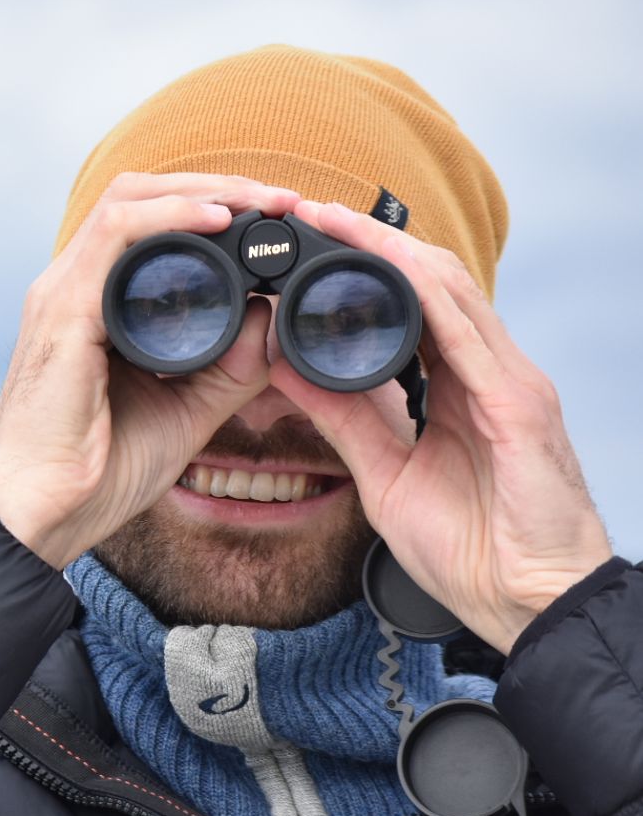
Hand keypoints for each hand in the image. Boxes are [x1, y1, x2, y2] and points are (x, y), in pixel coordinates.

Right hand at [0, 172, 297, 567]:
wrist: (44, 513)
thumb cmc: (97, 471)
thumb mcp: (187, 410)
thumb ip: (232, 367)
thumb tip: (275, 317)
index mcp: (96, 306)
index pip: (152, 225)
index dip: (215, 207)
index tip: (280, 219)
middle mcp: (74, 288)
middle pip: (142, 196)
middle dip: (217, 186)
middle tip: (283, 200)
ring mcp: (63, 293)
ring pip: (129, 200)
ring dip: (202, 190)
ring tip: (261, 201)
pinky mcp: (63, 311)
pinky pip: (117, 235)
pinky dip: (172, 217)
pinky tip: (219, 221)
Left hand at [270, 200, 611, 653]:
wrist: (528, 603)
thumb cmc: (470, 547)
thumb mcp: (384, 473)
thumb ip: (344, 419)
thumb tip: (288, 367)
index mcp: (458, 387)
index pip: (407, 306)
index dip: (358, 268)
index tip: (300, 246)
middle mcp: (487, 371)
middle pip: (428, 282)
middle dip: (368, 242)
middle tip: (305, 212)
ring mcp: (509, 380)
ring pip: (448, 289)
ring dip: (390, 250)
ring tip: (331, 220)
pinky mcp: (519, 403)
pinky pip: (468, 333)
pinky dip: (425, 294)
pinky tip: (387, 268)